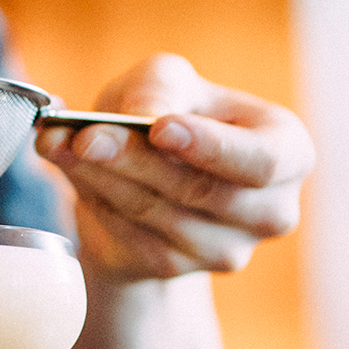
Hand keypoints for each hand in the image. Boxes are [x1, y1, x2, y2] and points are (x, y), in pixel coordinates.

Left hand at [35, 53, 314, 279]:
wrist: (140, 169)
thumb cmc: (168, 112)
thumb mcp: (166, 80)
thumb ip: (159, 89)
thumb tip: (144, 119)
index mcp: (288, 152)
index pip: (263, 160)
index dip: (212, 147)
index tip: (161, 128)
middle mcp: (269, 210)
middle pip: (200, 190)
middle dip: (135, 159)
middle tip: (85, 136)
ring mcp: (226, 250)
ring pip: (157, 214)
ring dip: (102, 178)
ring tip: (60, 144)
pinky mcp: (176, 268)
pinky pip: (130, 235)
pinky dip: (94, 200)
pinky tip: (72, 170)